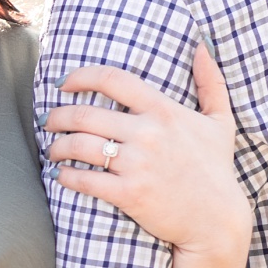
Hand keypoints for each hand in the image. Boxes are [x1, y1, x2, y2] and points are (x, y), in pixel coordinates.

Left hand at [45, 46, 252, 258]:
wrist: (216, 220)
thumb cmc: (215, 169)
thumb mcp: (220, 122)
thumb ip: (211, 83)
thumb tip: (201, 47)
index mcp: (164, 111)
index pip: (112, 80)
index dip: (80, 76)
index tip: (62, 84)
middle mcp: (148, 134)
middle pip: (84, 114)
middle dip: (56, 116)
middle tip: (47, 121)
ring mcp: (137, 164)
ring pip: (77, 145)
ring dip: (55, 146)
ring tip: (51, 149)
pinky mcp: (128, 193)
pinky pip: (82, 179)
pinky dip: (64, 175)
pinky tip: (58, 174)